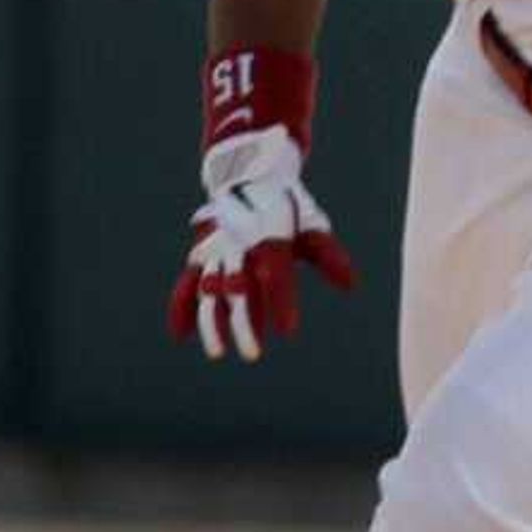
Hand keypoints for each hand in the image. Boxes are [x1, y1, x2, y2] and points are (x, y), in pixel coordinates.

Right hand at [167, 125, 358, 361]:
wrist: (248, 177)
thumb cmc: (287, 209)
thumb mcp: (311, 227)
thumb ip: (328, 256)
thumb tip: (351, 285)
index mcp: (269, 238)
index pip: (276, 276)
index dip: (281, 304)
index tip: (287, 332)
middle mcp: (239, 245)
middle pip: (240, 290)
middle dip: (244, 323)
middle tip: (253, 354)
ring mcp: (216, 251)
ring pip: (210, 291)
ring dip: (212, 322)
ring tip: (217, 353)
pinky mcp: (200, 257)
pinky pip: (186, 283)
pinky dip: (181, 307)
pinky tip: (180, 335)